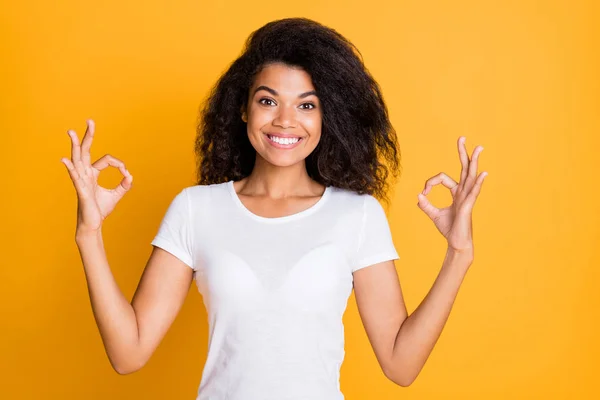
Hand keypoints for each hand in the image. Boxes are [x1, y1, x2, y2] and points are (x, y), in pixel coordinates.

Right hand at [61, 119, 132, 234]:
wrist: (93, 224)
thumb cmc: (101, 209)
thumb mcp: (117, 195)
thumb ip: (124, 185)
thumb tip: (130, 175)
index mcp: (92, 174)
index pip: (105, 159)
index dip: (118, 163)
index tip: (126, 172)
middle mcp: (85, 174)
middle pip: (85, 151)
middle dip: (88, 136)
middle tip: (90, 120)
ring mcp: (81, 181)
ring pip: (77, 159)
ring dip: (75, 145)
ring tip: (70, 132)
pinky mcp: (81, 190)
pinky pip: (75, 177)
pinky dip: (70, 168)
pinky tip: (64, 160)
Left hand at [416, 137, 486, 258]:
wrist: (456, 243)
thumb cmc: (449, 229)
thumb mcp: (434, 215)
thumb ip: (426, 205)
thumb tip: (418, 196)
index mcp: (456, 193)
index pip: (443, 178)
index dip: (430, 182)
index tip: (424, 192)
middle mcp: (463, 192)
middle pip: (464, 168)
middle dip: (462, 153)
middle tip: (462, 137)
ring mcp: (467, 197)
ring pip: (471, 175)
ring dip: (474, 161)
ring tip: (479, 148)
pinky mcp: (468, 206)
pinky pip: (474, 192)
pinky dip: (478, 183)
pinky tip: (483, 174)